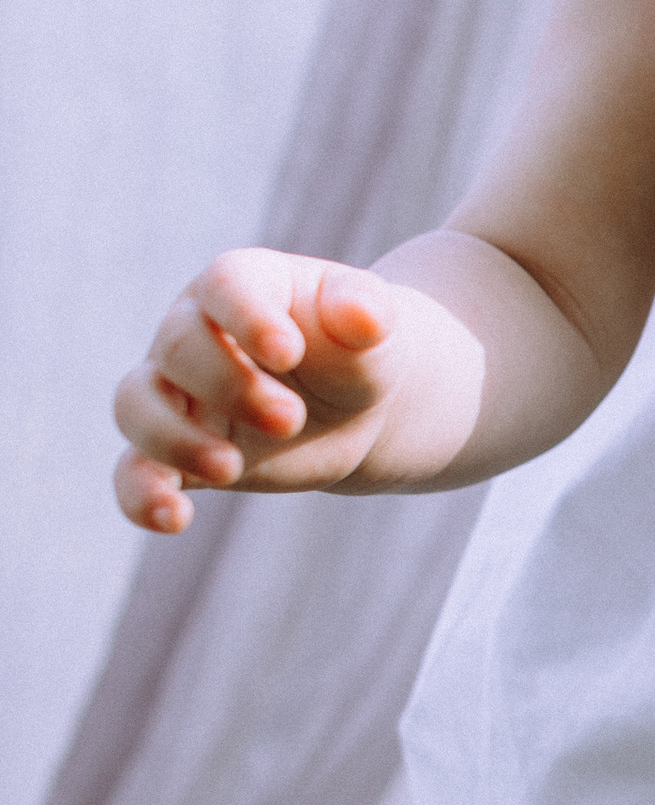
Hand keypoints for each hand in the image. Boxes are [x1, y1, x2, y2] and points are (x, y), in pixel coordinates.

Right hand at [113, 249, 405, 529]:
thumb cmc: (353, 351)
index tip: (289, 353)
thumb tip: (367, 318)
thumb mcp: (371, 327)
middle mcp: (191, 329)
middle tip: (291, 420)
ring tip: (230, 468)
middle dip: (232, 388)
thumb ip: (367, 313)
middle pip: (178, 347)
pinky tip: (172, 520)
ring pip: (135, 405)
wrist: (348, 405)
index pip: (226, 286)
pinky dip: (142, 496)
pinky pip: (132, 472)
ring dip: (174, 440)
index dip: (249, 317)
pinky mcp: (174, 453)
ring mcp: (175, 393)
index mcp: (244, 285)